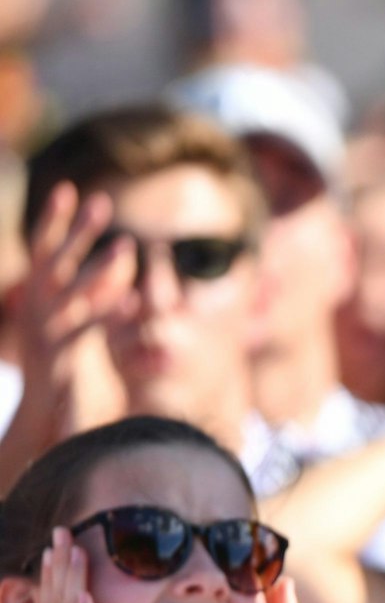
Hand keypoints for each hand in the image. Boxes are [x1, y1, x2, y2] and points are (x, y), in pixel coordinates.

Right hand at [17, 182, 132, 425]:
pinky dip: (107, 313)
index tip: (68, 188)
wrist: (42, 415)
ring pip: (76, 290)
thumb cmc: (63, 370)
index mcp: (36, 297)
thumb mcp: (76, 327)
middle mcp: (37, 307)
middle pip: (57, 259)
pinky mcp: (61, 354)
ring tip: (128, 245)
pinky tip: (131, 299)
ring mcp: (47, 330)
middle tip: (102, 199)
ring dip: (101, 268)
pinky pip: (87, 327)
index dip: (54, 218)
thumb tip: (122, 274)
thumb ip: (96, 300)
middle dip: (78, 228)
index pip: (44, 248)